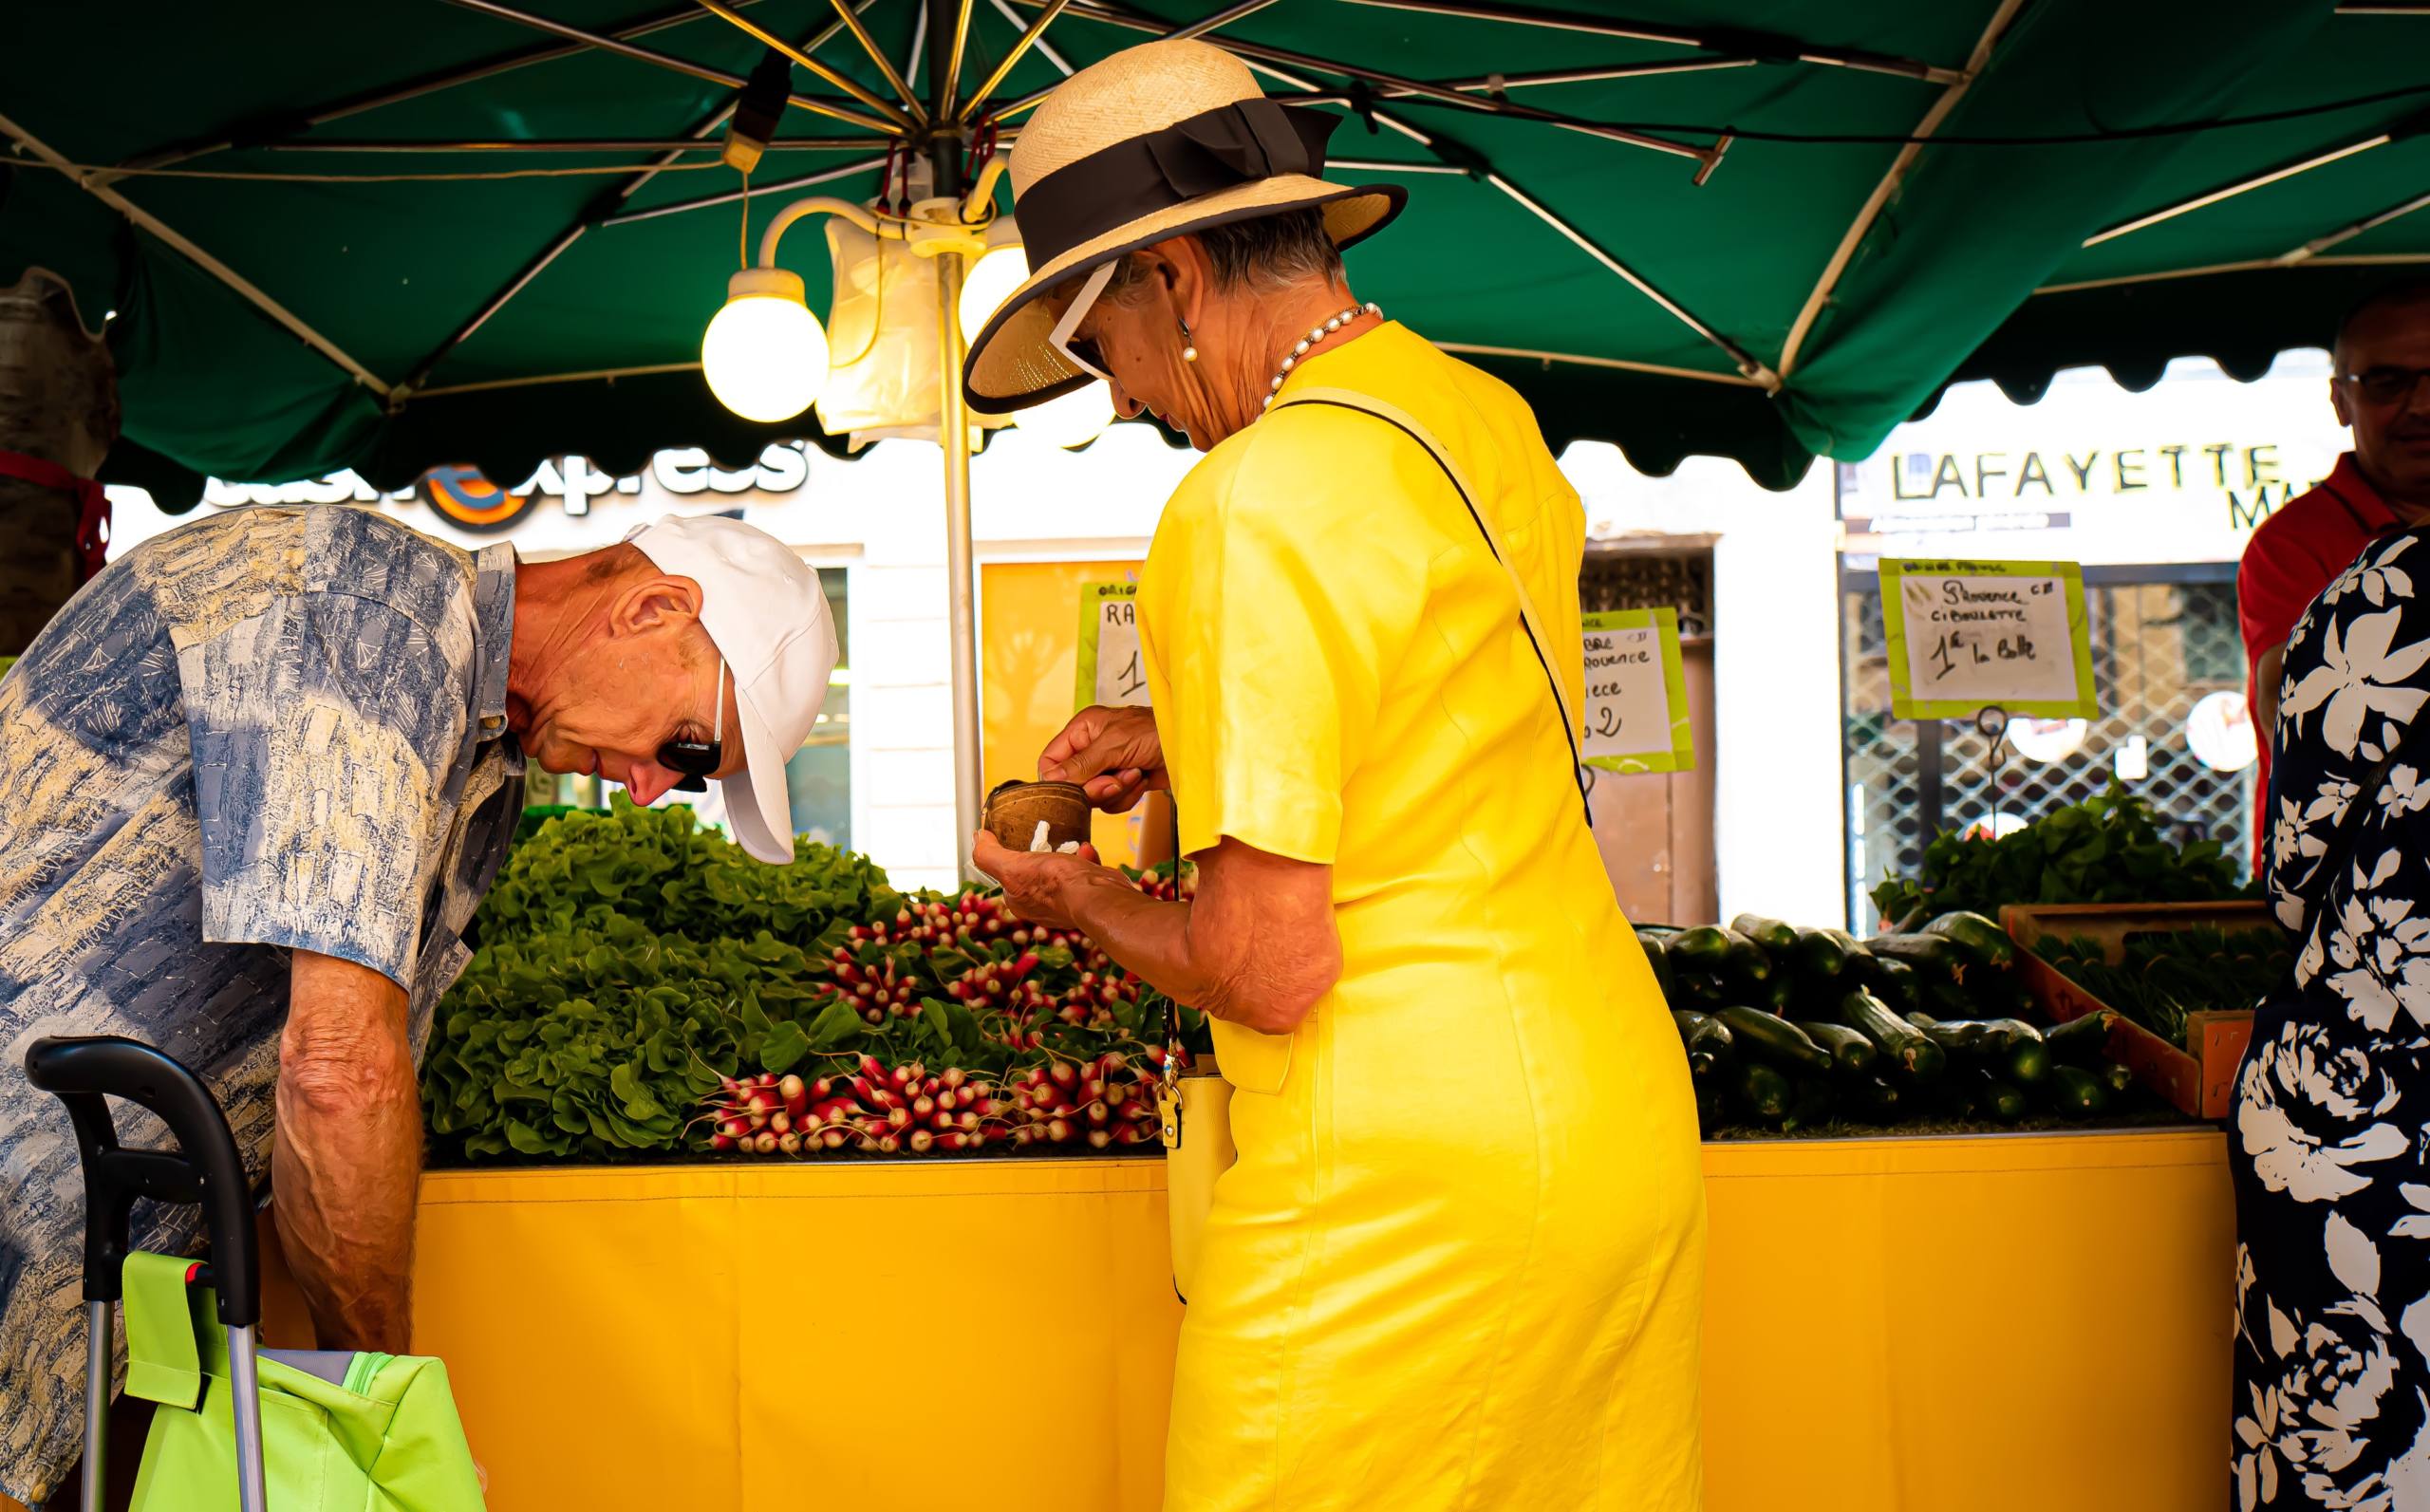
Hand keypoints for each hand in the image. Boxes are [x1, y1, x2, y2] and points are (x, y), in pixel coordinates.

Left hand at [972, 829, 1109, 932]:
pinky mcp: (1088, 895)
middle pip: (1035, 872)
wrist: (1097, 897)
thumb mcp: (1011, 866)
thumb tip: (976, 837)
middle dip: (1042, 854)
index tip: (1018, 841)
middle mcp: (1042, 906)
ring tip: (1069, 842)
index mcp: (1019, 902)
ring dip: (1065, 854)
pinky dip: (1085, 859)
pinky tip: (1086, 850)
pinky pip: (1083, 872)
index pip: (1008, 876)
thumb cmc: (1054, 884)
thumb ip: (988, 854)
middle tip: (1046, 839)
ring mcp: (1067, 902)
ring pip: (1061, 872)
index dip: (1011, 858)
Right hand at [1041, 704, 1165, 812]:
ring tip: (1135, 773)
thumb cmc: (1157, 731)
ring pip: (1093, 796)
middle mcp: (1091, 749)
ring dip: (1117, 790)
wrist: (1191, 747)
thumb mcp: (1114, 744)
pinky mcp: (1124, 783)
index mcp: (1082, 730)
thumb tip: (1051, 779)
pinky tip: (1143, 779)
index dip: (1057, 780)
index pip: (1050, 760)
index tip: (1072, 791)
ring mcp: (1108, 768)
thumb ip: (1082, 764)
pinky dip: (1129, 795)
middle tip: (1113, 781)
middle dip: (1096, 786)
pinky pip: (1113, 802)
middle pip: (1072, 784)